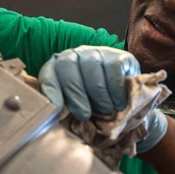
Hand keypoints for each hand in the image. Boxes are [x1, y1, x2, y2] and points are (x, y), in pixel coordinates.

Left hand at [39, 46, 167, 151]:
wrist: (126, 94)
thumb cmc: (95, 104)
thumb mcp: (77, 108)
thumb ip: (66, 111)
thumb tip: (59, 121)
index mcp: (57, 68)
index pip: (49, 74)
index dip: (51, 89)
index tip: (57, 107)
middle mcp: (75, 55)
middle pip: (68, 67)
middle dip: (76, 94)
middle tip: (84, 115)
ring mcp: (97, 52)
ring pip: (92, 68)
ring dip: (99, 94)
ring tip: (106, 110)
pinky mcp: (119, 55)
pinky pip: (113, 68)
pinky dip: (116, 89)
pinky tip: (118, 102)